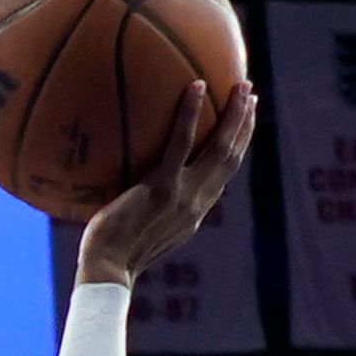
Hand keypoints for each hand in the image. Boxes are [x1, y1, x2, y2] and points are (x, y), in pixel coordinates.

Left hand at [76, 78, 258, 286]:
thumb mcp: (139, 229)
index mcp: (194, 213)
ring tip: (241, 86)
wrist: (107, 270)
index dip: (237, 148)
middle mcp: (198, 203)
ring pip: (221, 149)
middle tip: (249, 94)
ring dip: (235, 115)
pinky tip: (196, 86)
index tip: (243, 123)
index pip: (223, 176)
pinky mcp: (163, 187)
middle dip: (245, 125)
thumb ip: (146, 207)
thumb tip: (131, 185)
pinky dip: (191, 113)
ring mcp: (184, 195)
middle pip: (232, 158)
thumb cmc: (110, 252)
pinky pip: (181, 143)